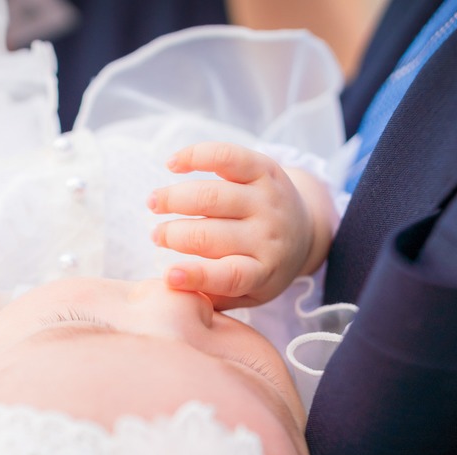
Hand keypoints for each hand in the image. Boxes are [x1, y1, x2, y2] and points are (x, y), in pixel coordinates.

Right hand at [148, 142, 334, 308]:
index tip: (168, 275)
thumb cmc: (260, 268)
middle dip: (173, 234)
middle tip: (157, 236)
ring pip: (212, 196)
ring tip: (154, 204)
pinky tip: (173, 164)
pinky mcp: (264, 169)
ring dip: (174, 199)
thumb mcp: (246, 294)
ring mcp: (267, 200)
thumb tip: (171, 289)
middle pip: (210, 234)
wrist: (303, 232)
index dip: (198, 276)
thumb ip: (213, 296)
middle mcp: (268, 235)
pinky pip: (227, 156)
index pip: (230, 275)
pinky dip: (195, 156)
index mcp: (263, 271)